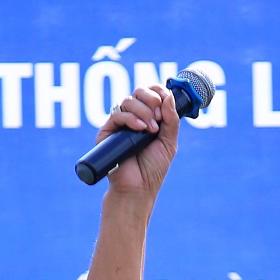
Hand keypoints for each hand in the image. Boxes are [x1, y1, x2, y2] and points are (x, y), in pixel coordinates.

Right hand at [99, 85, 179, 199]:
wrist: (138, 187)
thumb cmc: (153, 167)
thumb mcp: (169, 142)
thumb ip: (171, 120)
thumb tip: (169, 96)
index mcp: (149, 117)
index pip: (152, 93)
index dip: (159, 91)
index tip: (166, 101)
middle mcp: (134, 117)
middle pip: (139, 92)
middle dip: (152, 99)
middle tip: (159, 118)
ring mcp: (120, 123)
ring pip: (128, 100)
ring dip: (143, 112)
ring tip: (151, 130)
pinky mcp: (107, 131)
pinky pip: (117, 114)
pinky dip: (131, 118)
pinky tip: (140, 129)